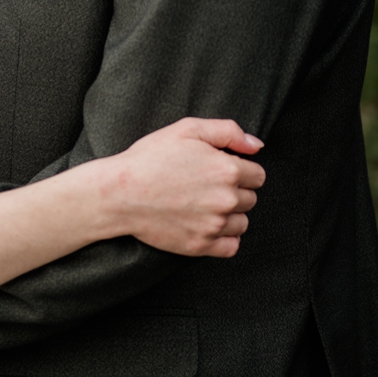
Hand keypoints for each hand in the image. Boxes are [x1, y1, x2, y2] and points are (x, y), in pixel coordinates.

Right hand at [104, 118, 266, 257]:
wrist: (119, 193)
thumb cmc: (150, 158)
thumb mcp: (187, 129)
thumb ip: (228, 131)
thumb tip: (256, 146)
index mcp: (227, 169)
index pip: (257, 175)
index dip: (239, 170)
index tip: (219, 170)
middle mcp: (226, 199)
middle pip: (250, 199)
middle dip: (235, 191)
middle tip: (205, 186)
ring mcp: (214, 225)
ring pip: (242, 223)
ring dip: (230, 215)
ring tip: (203, 205)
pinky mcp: (201, 245)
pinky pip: (231, 247)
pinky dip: (224, 238)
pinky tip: (206, 225)